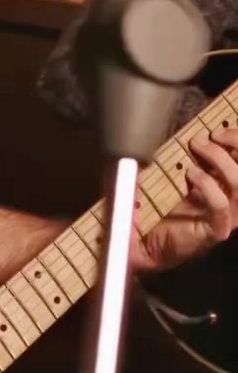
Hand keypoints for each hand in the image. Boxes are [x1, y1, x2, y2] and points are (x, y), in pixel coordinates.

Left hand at [133, 127, 237, 270]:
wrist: (143, 244)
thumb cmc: (157, 209)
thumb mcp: (167, 177)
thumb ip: (175, 159)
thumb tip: (171, 136)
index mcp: (222, 185)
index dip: (236, 141)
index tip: (217, 128)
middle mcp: (228, 200)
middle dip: (235, 145)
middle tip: (211, 135)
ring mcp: (225, 217)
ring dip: (221, 161)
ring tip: (199, 148)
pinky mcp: (215, 231)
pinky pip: (222, 206)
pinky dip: (209, 186)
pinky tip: (192, 175)